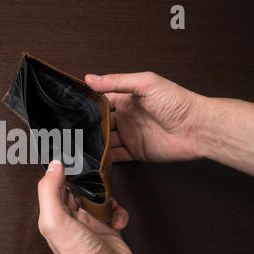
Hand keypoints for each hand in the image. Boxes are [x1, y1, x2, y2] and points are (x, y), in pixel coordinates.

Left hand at [37, 160, 139, 253]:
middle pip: (78, 191)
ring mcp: (91, 225)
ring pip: (97, 199)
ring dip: (105, 196)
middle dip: (87, 182)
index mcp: (55, 216)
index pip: (55, 187)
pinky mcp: (109, 231)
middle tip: (94, 176)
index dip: (61, 173)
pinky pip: (114, 213)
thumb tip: (53, 167)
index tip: (70, 160)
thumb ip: (50, 191)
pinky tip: (116, 218)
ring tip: (106, 201)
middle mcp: (72, 220)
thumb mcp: (56, 220)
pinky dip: (119, 212)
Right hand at [85, 72, 205, 161]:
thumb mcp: (146, 84)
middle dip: (88, 126)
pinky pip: (116, 155)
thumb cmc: (177, 102)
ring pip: (105, 140)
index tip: (72, 109)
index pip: (102, 101)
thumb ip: (117, 81)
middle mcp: (127, 117)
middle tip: (73, 130)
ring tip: (79, 145)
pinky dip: (106, 158)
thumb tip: (92, 78)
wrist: (197, 128)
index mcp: (128, 99)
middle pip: (101, 122)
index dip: (88, 104)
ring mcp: (130, 135)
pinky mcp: (136, 151)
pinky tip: (95, 158)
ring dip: (95, 143)